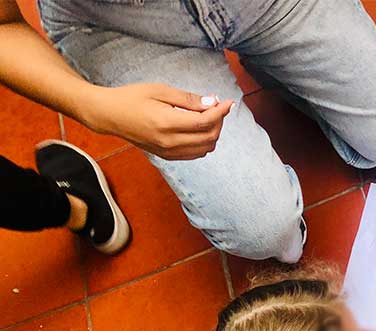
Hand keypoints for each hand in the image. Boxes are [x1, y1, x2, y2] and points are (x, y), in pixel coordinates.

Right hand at [80, 83, 232, 159]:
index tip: (229, 102)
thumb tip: (212, 102)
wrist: (108, 115)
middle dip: (219, 121)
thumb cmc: (131, 97)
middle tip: (216, 106)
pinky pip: (194, 154)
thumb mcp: (160, 90)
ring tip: (207, 116)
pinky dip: (203, 142)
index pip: (205, 122)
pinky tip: (198, 128)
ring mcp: (167, 151)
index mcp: (166, 123)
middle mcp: (168, 141)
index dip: (221, 112)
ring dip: (213, 133)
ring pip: (205, 148)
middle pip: (209, 137)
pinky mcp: (166, 156)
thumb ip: (188, 99)